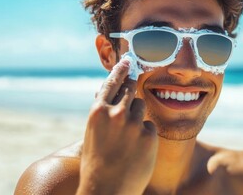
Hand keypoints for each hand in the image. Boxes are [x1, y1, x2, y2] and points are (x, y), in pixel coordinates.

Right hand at [77, 59, 157, 194]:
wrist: (107, 191)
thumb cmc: (96, 163)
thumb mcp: (92, 133)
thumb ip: (101, 112)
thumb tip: (103, 92)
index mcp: (98, 111)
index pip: (112, 82)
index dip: (121, 70)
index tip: (128, 61)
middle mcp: (116, 113)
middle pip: (131, 90)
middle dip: (132, 90)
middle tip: (133, 94)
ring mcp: (133, 124)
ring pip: (142, 106)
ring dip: (138, 115)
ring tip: (128, 136)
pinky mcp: (149, 135)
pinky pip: (149, 126)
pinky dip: (145, 134)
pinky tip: (137, 149)